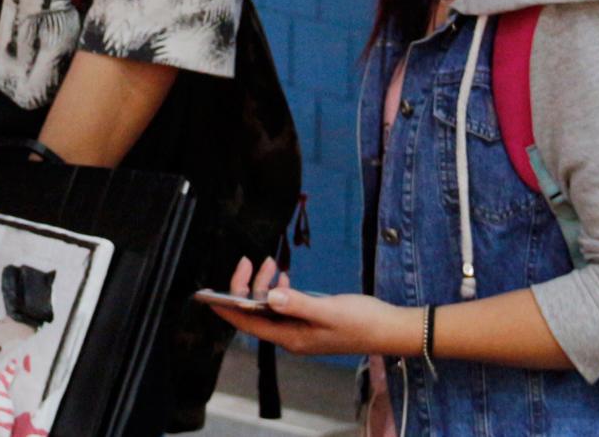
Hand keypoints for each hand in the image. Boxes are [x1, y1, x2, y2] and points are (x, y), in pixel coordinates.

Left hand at [205, 256, 419, 357]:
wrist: (390, 328)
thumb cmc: (362, 321)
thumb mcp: (328, 310)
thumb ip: (298, 303)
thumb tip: (269, 296)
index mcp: (291, 338)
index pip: (248, 324)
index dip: (226, 308)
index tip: (209, 292)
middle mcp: (291, 336)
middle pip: (256, 313)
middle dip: (247, 287)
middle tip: (251, 261)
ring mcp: (300, 329)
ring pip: (270, 307)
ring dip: (264, 285)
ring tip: (271, 262)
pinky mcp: (310, 320)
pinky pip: (283, 306)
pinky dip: (279, 289)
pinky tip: (284, 275)